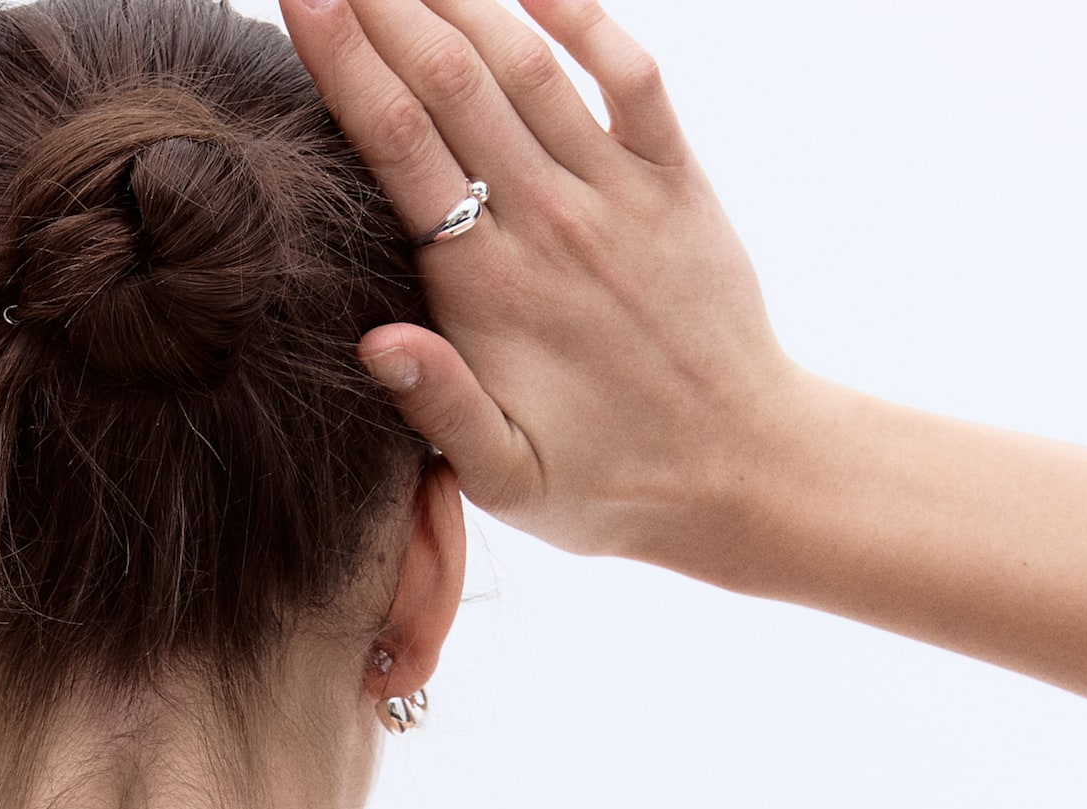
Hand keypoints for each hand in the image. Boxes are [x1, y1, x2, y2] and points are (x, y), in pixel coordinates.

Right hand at [282, 0, 803, 563]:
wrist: (740, 468)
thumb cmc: (607, 483)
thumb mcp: (504, 479)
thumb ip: (438, 406)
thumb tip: (374, 340)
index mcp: (487, 293)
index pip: (399, 148)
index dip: (346, 63)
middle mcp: (550, 224)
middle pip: (451, 83)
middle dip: (385, 6)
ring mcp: (617, 193)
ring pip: (527, 63)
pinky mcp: (675, 180)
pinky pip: (629, 73)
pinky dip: (581, 14)